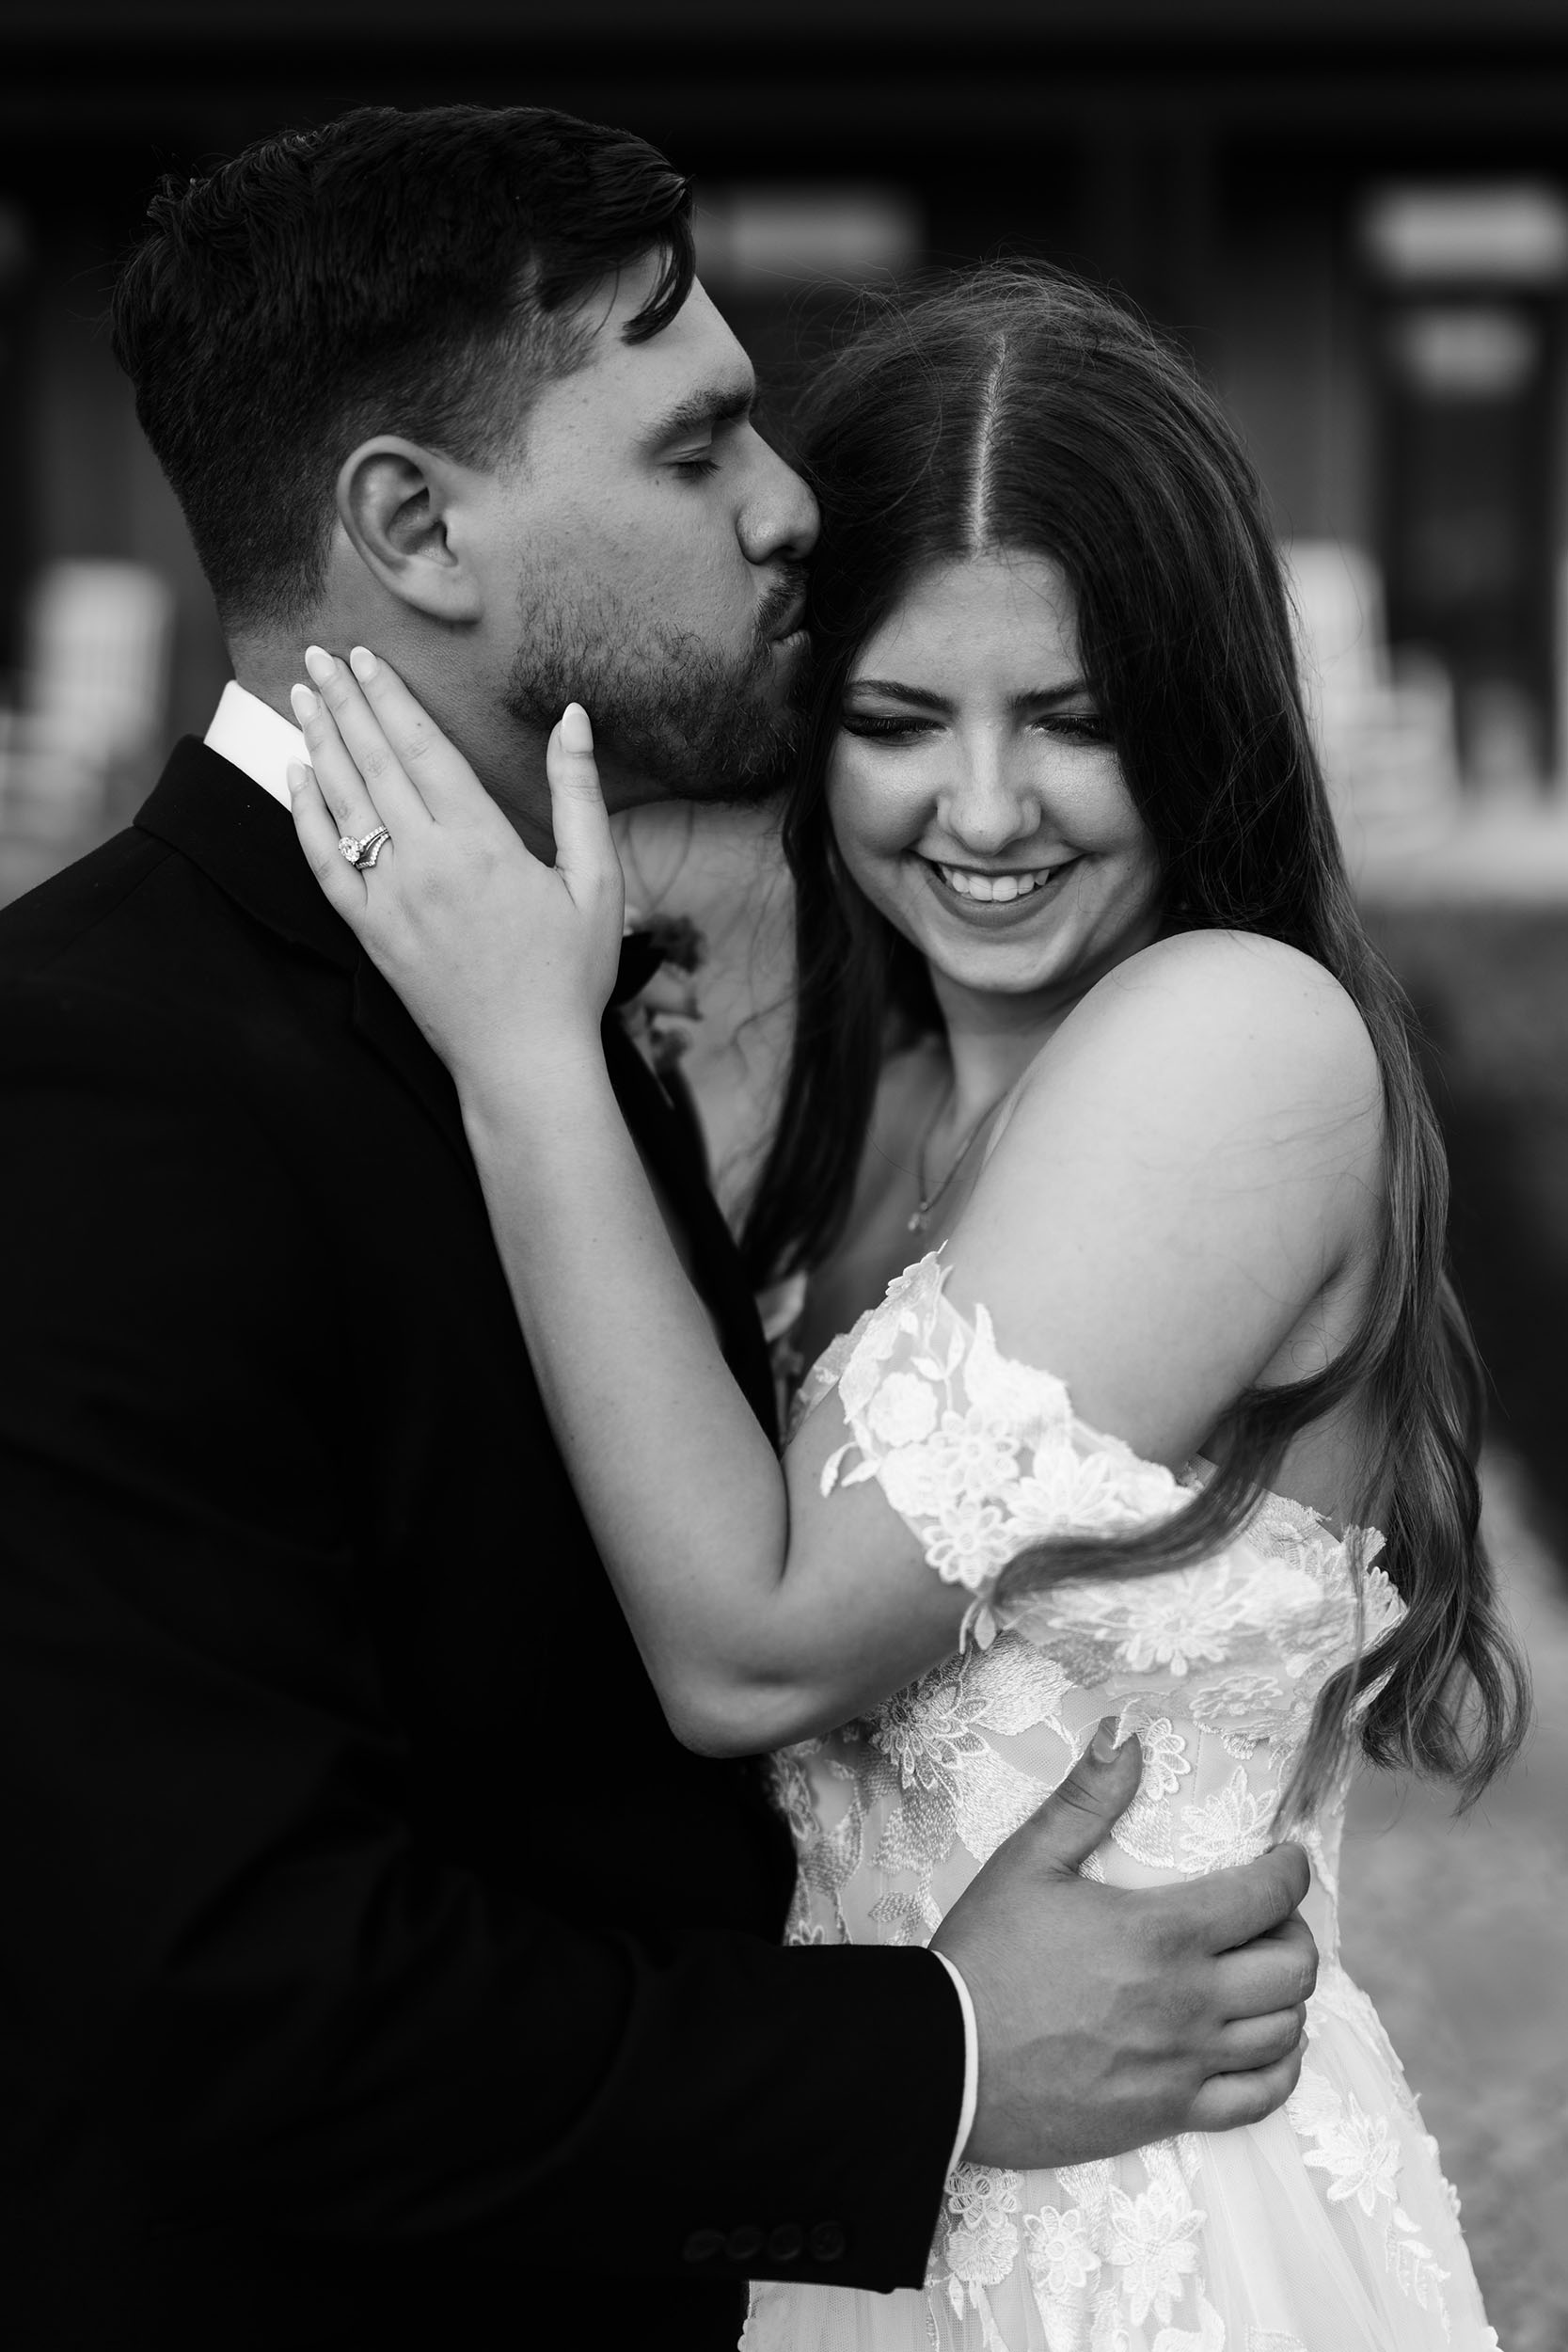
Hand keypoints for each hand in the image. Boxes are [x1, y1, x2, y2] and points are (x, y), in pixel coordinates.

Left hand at [285, 646, 624, 1087]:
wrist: (524, 1062)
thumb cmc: (570, 975)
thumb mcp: (596, 882)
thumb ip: (579, 796)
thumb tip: (573, 718)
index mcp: (483, 844)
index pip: (423, 749)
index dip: (391, 698)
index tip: (365, 657)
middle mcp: (426, 863)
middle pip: (374, 763)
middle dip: (344, 703)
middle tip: (317, 653)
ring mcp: (390, 899)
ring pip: (343, 804)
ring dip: (318, 743)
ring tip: (300, 695)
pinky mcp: (370, 933)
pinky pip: (324, 863)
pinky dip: (304, 816)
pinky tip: (294, 778)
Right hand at [931, 1724, 1315, 2169]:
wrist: (946, 2060)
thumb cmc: (984, 1955)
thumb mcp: (1028, 1861)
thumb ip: (1086, 1799)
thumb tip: (1127, 1735)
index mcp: (1162, 1931)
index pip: (1269, 1896)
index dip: (1291, 1870)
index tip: (1284, 1858)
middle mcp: (1190, 2000)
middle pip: (1296, 1968)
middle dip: (1294, 1932)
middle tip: (1266, 1918)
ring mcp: (1185, 2063)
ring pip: (1285, 2032)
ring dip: (1285, 1997)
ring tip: (1257, 1974)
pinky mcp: (1170, 2113)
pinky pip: (1259, 2098)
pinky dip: (1278, 2069)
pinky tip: (1263, 2046)